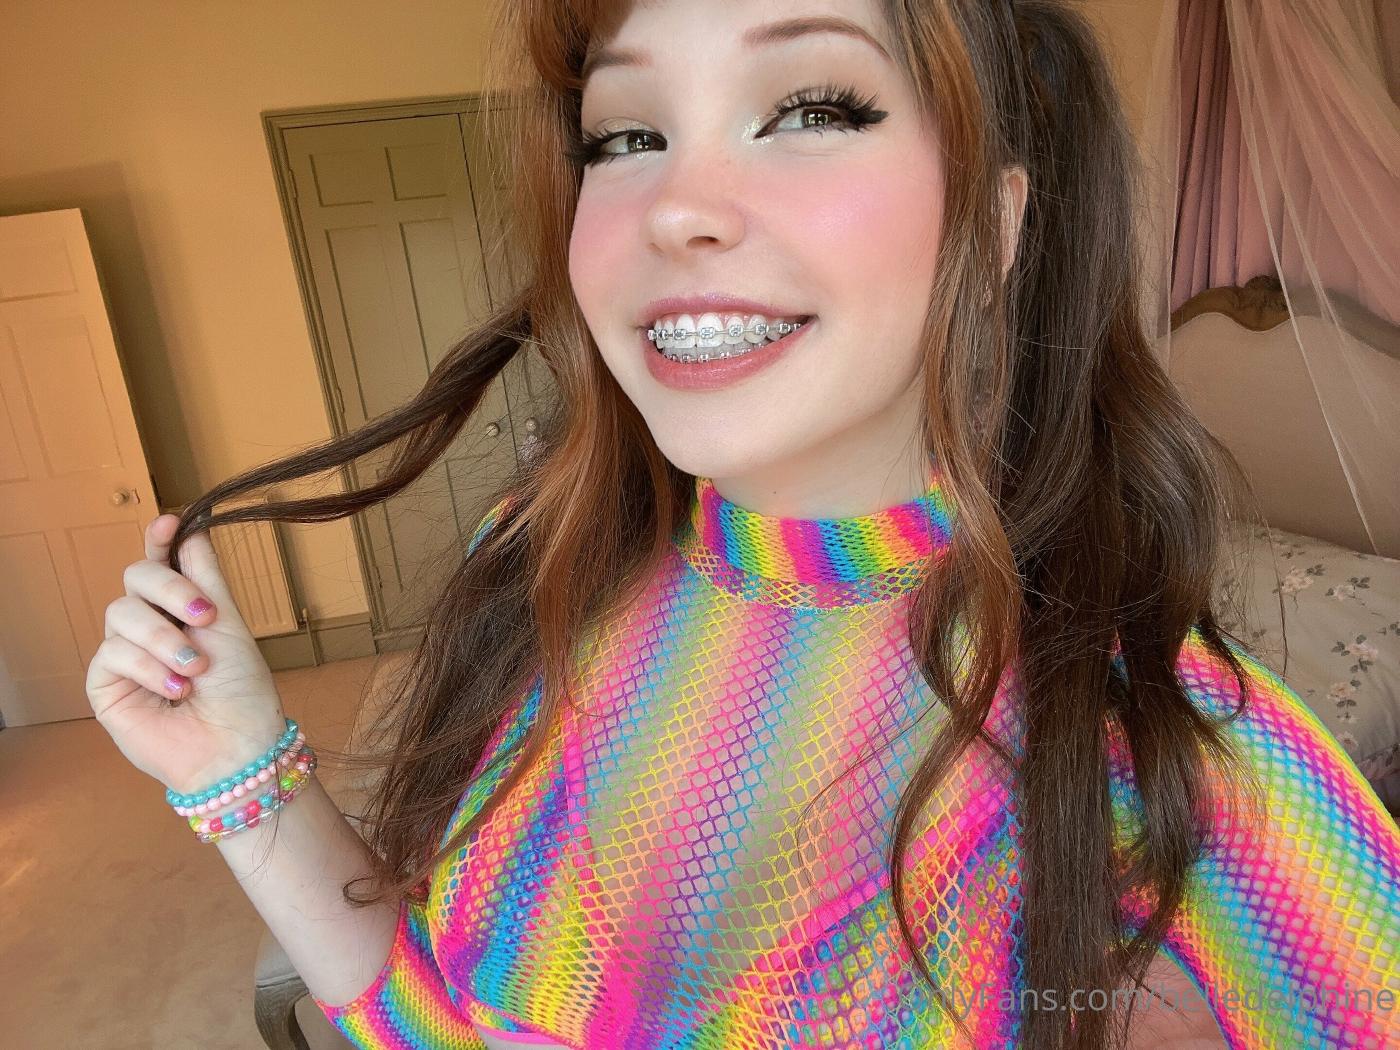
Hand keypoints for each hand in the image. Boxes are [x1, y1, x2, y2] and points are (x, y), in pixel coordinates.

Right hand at [85, 513, 288, 794]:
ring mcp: (125, 652)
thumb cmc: (240, 690)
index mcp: (182, 607)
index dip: (160, 539)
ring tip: (194, 669)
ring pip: (120, 613)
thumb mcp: (229, 624)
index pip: (161, 562)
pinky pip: (111, 653)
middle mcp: (150, 624)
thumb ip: (205, 578)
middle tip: (204, 615)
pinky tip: (175, 689)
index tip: (170, 521)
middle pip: (136, 576)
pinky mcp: (105, 683)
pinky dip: (147, 667)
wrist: (234, 745)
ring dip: (164, 639)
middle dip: (168, 587)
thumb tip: (194, 527)